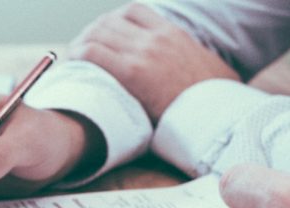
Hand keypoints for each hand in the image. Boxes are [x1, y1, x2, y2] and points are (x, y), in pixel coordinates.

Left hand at [68, 4, 236, 122]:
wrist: (217, 114)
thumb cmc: (215, 100)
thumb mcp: (207, 66)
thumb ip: (188, 59)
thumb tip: (190, 69)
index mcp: (173, 33)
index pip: (133, 11)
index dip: (113, 20)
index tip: (105, 35)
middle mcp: (156, 37)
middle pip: (110, 21)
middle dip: (91, 33)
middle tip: (81, 50)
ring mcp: (143, 52)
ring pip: (97, 33)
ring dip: (80, 44)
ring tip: (73, 59)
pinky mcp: (132, 72)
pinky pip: (92, 53)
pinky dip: (77, 56)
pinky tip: (72, 66)